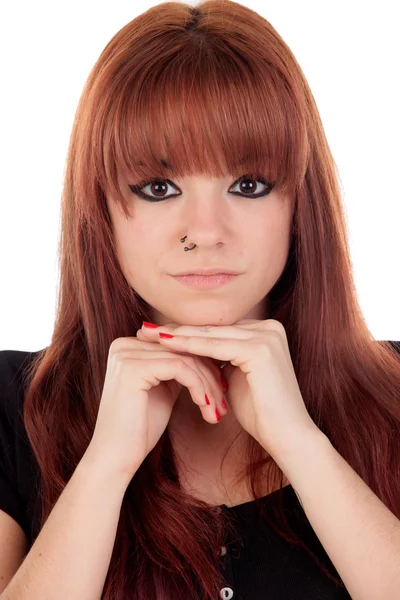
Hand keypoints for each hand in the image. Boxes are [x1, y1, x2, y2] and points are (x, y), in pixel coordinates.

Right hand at [86, 326, 227, 480]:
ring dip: (208, 386)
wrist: (115, 458)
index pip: (179, 346)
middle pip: (183, 350)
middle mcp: (124, 344)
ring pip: (186, 359)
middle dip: (210, 376)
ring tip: (218, 411)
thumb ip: (177, 368)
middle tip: (223, 403)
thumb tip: (209, 354)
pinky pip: (180, 368)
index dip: (206, 366)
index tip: (223, 389)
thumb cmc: (140, 429)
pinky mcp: (133, 367)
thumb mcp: (163, 389)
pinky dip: (199, 387)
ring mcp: (126, 354)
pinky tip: (206, 407)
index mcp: (129, 346)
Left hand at [138, 319, 320, 462]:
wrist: (288, 437)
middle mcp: (269, 327)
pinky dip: (190, 346)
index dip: (186, 333)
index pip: (217, 329)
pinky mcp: (260, 348)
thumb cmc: (262, 413)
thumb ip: (221, 359)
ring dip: (179, 336)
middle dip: (178, 330)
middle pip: (214, 329)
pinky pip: (216, 346)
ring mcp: (267, 335)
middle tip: (146, 329)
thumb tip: (194, 350)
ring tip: (150, 335)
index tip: (157, 334)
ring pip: (212, 335)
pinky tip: (167, 346)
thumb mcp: (236, 377)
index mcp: (265, 331)